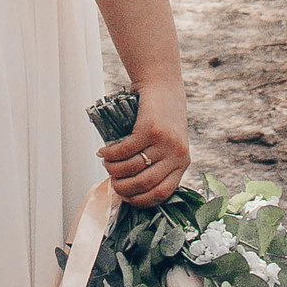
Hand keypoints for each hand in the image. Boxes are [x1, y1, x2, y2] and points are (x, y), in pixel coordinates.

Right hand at [102, 83, 189, 209]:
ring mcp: (164, 142)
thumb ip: (158, 164)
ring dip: (113, 169)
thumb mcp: (168, 144)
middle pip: (144, 183)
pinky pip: (125, 150)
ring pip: (132, 168)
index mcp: (182, 163)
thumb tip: (131, 189)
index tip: (126, 197)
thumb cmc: (163, 117)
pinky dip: (110, 154)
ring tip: (106, 163)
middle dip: (122, 187)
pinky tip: (104, 151)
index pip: (162, 194)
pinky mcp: (150, 129)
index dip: (140, 200)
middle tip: (112, 181)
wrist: (163, 86)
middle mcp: (176, 155)